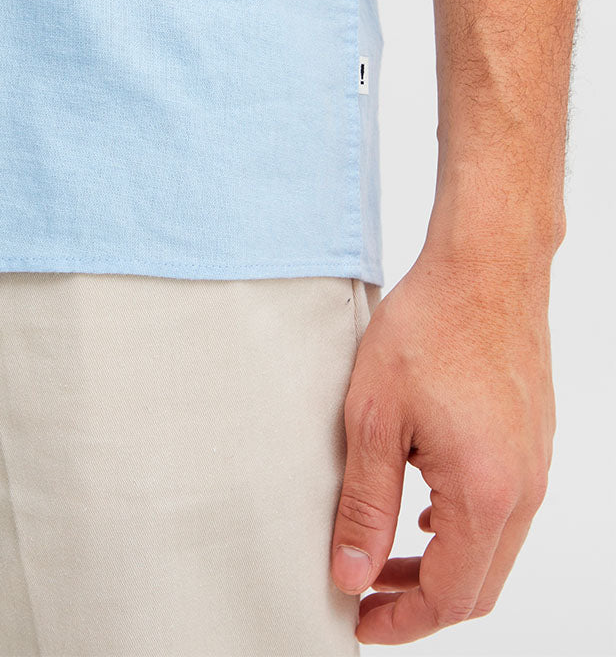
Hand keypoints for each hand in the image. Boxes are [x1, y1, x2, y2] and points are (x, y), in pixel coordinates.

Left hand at [330, 225, 556, 644]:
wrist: (485, 265)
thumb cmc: (429, 327)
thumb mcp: (373, 418)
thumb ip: (363, 504)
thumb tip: (350, 574)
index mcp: (486, 493)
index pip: (451, 597)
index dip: (401, 620)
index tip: (358, 622)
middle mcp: (523, 488)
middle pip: (479, 584)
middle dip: (420, 599)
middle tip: (366, 593)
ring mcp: (535, 462)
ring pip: (494, 547)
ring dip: (442, 562)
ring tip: (384, 552)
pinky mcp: (533, 438)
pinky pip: (505, 507)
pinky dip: (464, 526)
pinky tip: (423, 506)